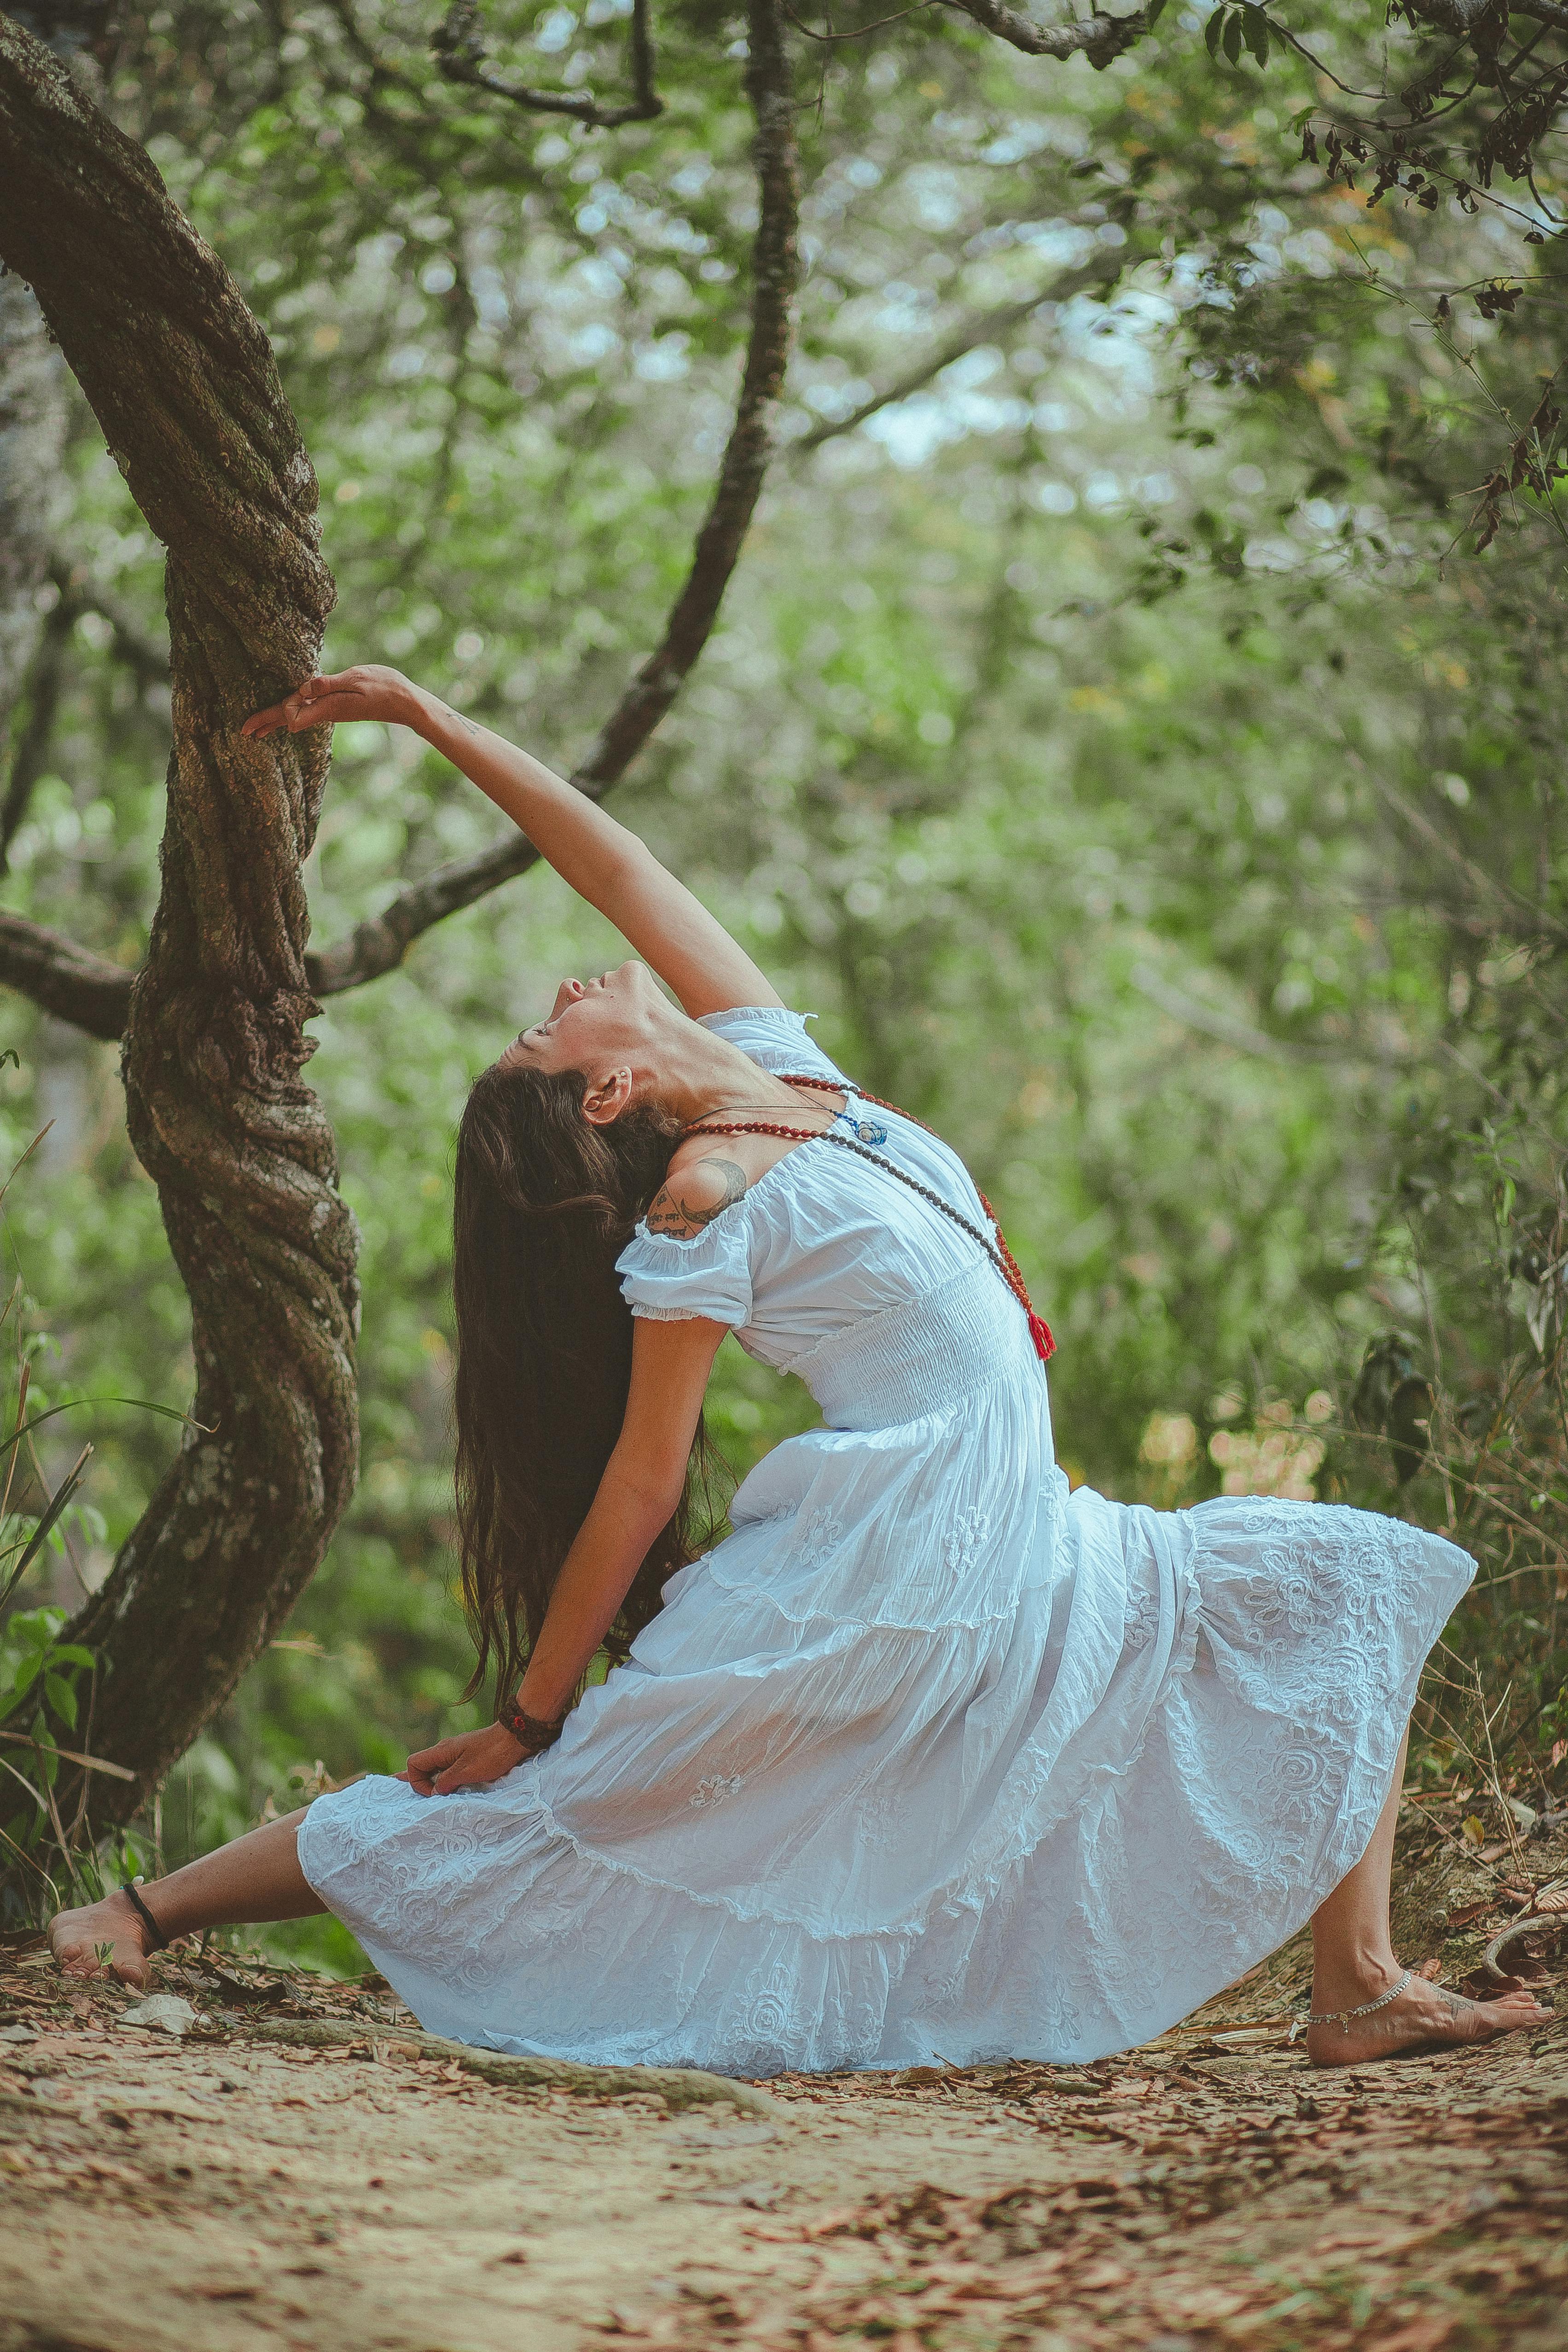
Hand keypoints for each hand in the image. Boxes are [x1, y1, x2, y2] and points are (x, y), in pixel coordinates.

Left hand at [240, 663, 420, 738]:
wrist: (405, 702)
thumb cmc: (384, 688)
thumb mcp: (355, 679)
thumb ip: (327, 684)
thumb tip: (302, 689)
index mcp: (326, 707)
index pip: (290, 715)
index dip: (275, 713)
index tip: (264, 715)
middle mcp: (325, 712)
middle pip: (289, 719)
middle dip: (265, 722)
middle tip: (243, 731)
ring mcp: (330, 711)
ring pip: (296, 715)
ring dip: (276, 718)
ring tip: (258, 727)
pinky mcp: (336, 707)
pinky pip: (308, 711)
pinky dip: (292, 712)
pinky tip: (287, 712)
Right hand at [399, 1723, 522, 1796]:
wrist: (516, 1737)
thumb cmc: (492, 1754)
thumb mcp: (466, 1772)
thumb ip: (446, 1781)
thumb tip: (434, 1791)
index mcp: (442, 1751)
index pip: (414, 1763)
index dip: (417, 1781)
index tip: (434, 1794)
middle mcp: (446, 1750)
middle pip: (423, 1766)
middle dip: (420, 1783)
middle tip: (419, 1799)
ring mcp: (458, 1753)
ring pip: (437, 1768)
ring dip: (434, 1783)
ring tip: (431, 1797)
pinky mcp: (469, 1756)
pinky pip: (451, 1769)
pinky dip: (447, 1779)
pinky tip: (449, 1788)